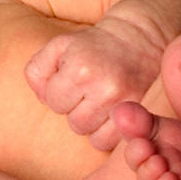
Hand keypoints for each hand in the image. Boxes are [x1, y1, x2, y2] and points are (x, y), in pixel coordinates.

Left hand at [25, 17, 161, 149]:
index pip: (53, 102)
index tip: (73, 80)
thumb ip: (37, 71)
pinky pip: (112, 142)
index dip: (60, 92)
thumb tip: (43, 100)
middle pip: (74, 123)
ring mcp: (126, 102)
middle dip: (77, 109)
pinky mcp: (143, 113)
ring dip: (93, 122)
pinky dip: (108, 132)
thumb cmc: (92, 45)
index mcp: (80, 68)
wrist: (139, 37)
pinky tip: (111, 113)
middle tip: (89, 91)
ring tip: (100, 101)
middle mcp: (105, 87)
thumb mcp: (58, 47)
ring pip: (93, 136)